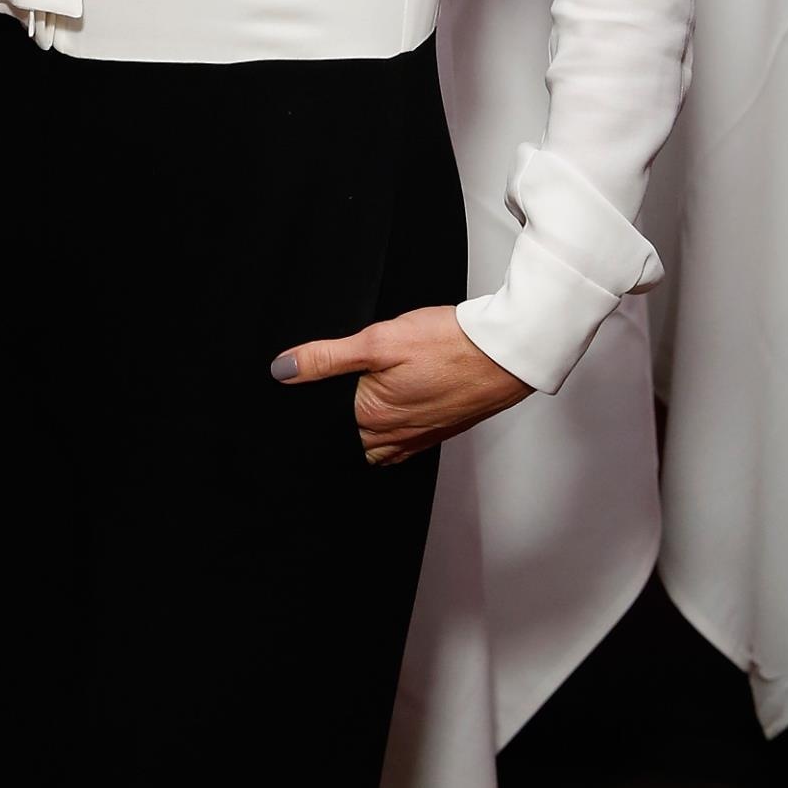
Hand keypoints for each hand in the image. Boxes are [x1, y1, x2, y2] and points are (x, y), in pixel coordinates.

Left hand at [270, 304, 531, 463]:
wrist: (504, 351)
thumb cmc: (450, 344)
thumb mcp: (379, 341)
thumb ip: (327, 357)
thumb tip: (283, 369)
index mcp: (373, 418)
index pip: (327, 431)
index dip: (314, 414)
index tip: (310, 395)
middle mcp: (396, 436)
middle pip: (353, 441)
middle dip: (339, 425)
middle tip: (337, 395)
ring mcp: (421, 436)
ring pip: (379, 446)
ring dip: (368, 431)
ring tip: (365, 401)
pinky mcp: (441, 429)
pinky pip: (406, 442)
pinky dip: (395, 431)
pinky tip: (396, 407)